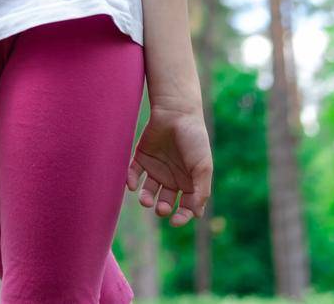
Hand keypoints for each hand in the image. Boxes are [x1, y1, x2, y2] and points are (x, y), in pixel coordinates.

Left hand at [125, 104, 211, 227]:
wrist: (176, 112)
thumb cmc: (194, 139)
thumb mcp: (203, 166)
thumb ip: (201, 191)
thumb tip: (197, 215)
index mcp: (190, 181)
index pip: (186, 207)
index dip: (182, 216)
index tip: (176, 220)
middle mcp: (173, 178)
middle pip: (165, 202)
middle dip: (162, 208)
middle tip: (161, 208)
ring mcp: (156, 169)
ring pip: (148, 192)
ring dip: (145, 199)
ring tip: (146, 200)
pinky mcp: (141, 158)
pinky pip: (133, 175)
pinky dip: (130, 182)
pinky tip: (132, 184)